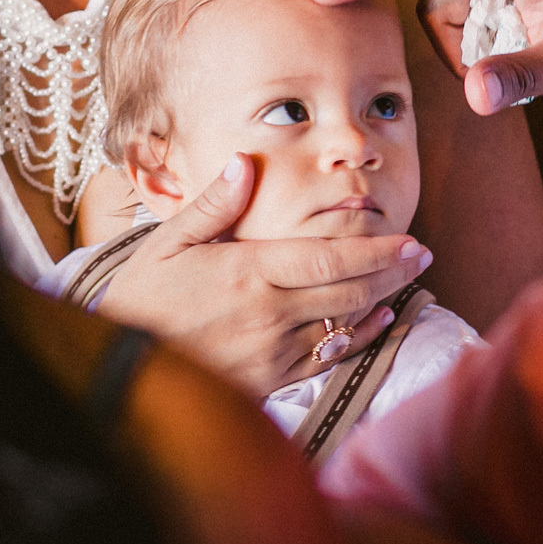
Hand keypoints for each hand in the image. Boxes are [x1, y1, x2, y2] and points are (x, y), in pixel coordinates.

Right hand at [99, 153, 431, 396]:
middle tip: (424, 256)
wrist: (117, 369)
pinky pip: (325, 360)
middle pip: (347, 292)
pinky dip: (356, 339)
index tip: (411, 242)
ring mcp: (271, 354)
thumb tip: (244, 161)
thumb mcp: (168, 240)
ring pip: (343, 326)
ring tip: (408, 282)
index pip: (329, 259)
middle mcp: (268, 316)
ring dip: (379, 302)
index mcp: (248, 273)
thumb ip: (214, 203)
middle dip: (391, 273)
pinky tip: (374, 322)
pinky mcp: (268, 382)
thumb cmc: (142, 296)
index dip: (376, 252)